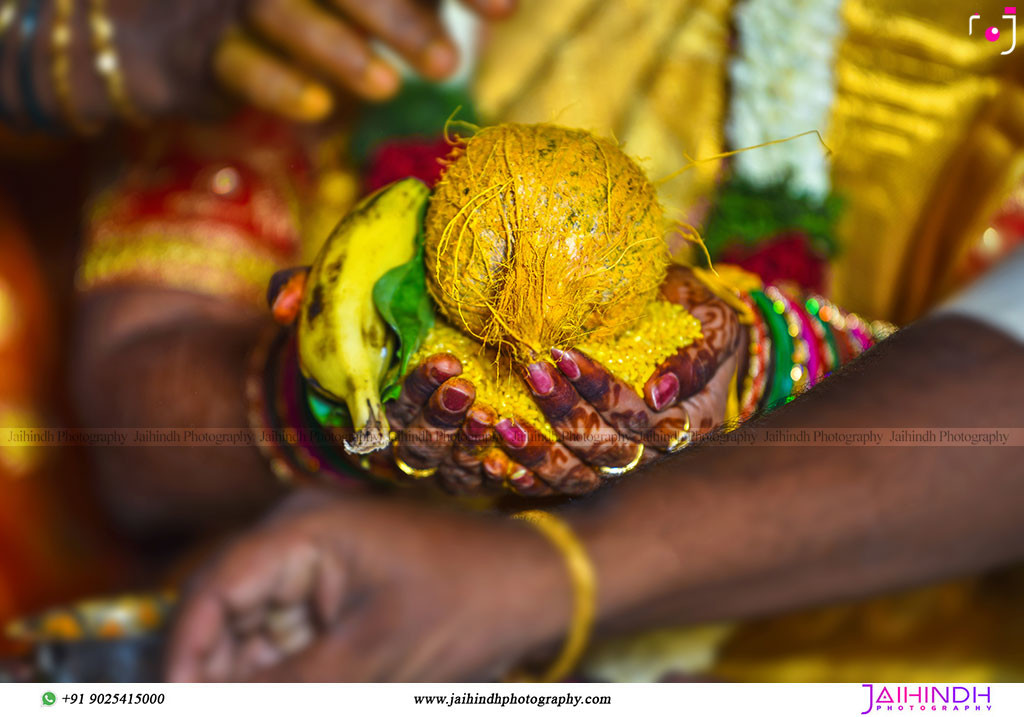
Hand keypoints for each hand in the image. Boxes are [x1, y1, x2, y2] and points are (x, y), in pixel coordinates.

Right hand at [165, 489, 566, 680]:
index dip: (187, 653)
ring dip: (255, 674)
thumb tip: (217, 701)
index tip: (176, 701)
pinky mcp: (340, 586)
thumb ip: (289, 688)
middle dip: (221, 670)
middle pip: (229, 610)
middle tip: (218, 705)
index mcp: (305, 529)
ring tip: (291, 688)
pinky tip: (299, 686)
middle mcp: (301, 535)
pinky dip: (288, 670)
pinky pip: (292, 633)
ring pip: (257, 629)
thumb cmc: (466, 607)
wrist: (538, 584)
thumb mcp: (372, 659)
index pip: (215, 588)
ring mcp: (321, 559)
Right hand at [216, 0, 516, 120]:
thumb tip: (510, 6)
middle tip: (448, 63)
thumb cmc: (336, 14)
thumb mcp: (393, 0)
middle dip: (397, 19)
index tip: (507, 11)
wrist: (219, 45)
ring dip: (338, 49)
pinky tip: (319, 108)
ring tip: (388, 88)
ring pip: (281, 10)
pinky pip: (236, 62)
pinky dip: (277, 84)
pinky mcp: (210, 50)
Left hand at [482, 265, 742, 494]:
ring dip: (538, 452)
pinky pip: (558, 486)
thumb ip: (696, 356)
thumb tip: (658, 393)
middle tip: (531, 372)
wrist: (691, 335)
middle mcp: (656, 453)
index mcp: (692, 421)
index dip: (600, 389)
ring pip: (578, 475)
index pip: (639, 415)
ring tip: (501, 422)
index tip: (563, 354)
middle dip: (563, 412)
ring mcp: (623, 465)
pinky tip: (496, 464)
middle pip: (605, 447)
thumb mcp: (714, 325)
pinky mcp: (593, 468)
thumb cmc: (699, 318)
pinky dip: (528, 479)